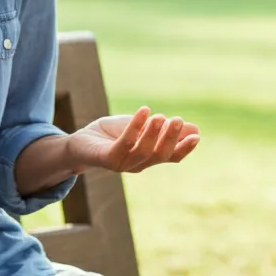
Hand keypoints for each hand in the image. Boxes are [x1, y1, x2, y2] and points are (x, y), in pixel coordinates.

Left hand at [70, 107, 199, 173]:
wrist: (79, 142)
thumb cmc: (111, 135)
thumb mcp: (141, 128)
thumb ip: (163, 129)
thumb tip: (193, 128)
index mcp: (148, 158)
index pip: (170, 157)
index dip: (183, 148)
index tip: (196, 136)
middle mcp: (137, 165)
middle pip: (159, 156)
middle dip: (170, 139)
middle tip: (178, 120)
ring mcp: (121, 164)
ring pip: (143, 152)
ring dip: (154, 133)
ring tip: (160, 116)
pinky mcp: (106, 158)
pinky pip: (123, 144)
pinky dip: (135, 127)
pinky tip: (144, 110)